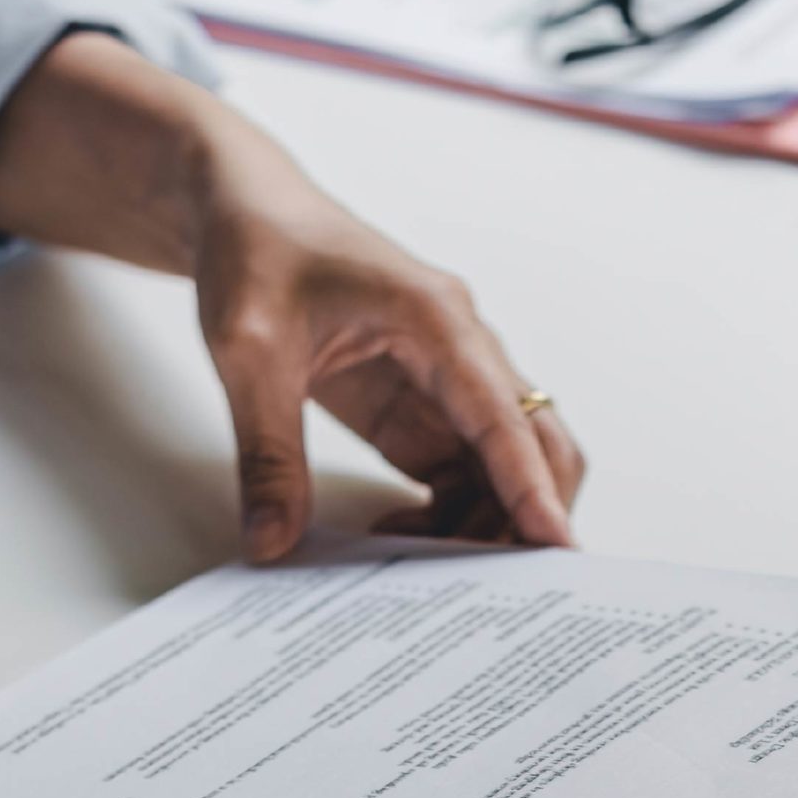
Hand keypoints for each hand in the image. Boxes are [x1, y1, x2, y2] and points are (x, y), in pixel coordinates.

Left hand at [193, 143, 584, 560]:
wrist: (242, 212)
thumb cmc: (257, 253)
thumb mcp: (247, 353)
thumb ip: (266, 451)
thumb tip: (272, 541)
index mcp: (436, 320)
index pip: (502, 414)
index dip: (529, 485)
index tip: (555, 547)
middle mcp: (460, 349)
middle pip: (533, 441)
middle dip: (525, 512)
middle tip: (490, 585)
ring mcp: (445, 378)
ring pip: (501, 465)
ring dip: (480, 520)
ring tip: (419, 568)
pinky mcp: (418, 404)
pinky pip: (460, 468)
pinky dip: (447, 511)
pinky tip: (398, 536)